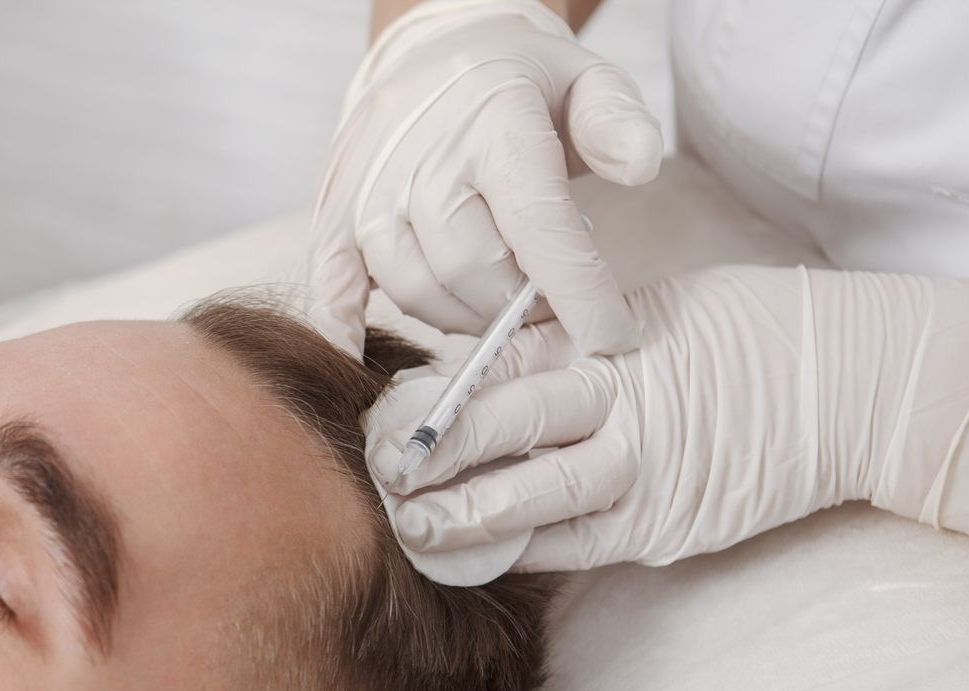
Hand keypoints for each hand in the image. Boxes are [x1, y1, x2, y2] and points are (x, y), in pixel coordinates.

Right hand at [308, 0, 661, 358]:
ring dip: (462, 316)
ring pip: (415, 290)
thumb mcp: (586, 79)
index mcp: (491, 120)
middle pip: (473, 270)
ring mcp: (368, 188)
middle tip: (548, 306)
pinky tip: (364, 360)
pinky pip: (330, 286)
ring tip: (494, 300)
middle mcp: (420, 155)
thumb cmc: (519, 82)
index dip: (578, 291)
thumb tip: (638, 166)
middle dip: (519, 306)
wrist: (433, 51)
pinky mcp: (334, 214)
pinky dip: (342, 331)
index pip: (538, 222)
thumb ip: (618, 120)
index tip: (612, 335)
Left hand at [365, 265, 968, 582]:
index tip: (380, 416)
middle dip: (431, 455)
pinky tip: (473, 558)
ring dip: (463, 517)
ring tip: (409, 528)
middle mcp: (625, 402)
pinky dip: (522, 551)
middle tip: (377, 475)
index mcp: (610, 338)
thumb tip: (464, 370)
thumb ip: (562, 341)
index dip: (433, 395)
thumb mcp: (648, 308)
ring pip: (535, 498)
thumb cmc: (740, 334)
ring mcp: (648, 470)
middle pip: (505, 427)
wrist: (853, 384)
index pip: (501, 364)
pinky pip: (577, 545)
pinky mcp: (668, 525)